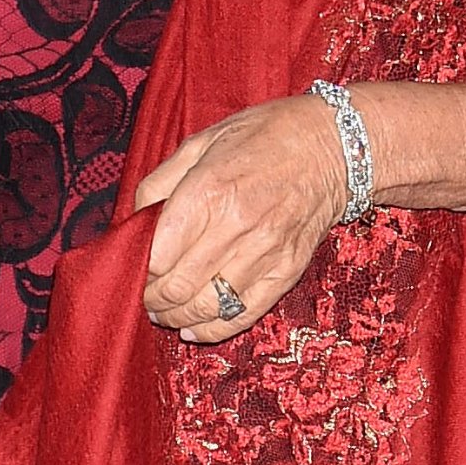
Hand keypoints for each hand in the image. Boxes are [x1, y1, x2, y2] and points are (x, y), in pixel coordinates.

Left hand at [134, 94, 348, 342]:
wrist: (333, 145)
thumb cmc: (264, 135)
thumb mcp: (204, 139)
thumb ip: (163, 179)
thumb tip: (135, 218)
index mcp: (210, 189)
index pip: (158, 254)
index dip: (138, 270)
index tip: (132, 270)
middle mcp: (236, 225)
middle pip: (178, 286)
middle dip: (153, 299)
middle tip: (145, 295)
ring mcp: (265, 253)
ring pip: (207, 307)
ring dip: (177, 318)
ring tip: (165, 312)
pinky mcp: (287, 271)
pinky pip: (243, 314)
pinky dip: (213, 329)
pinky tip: (195, 328)